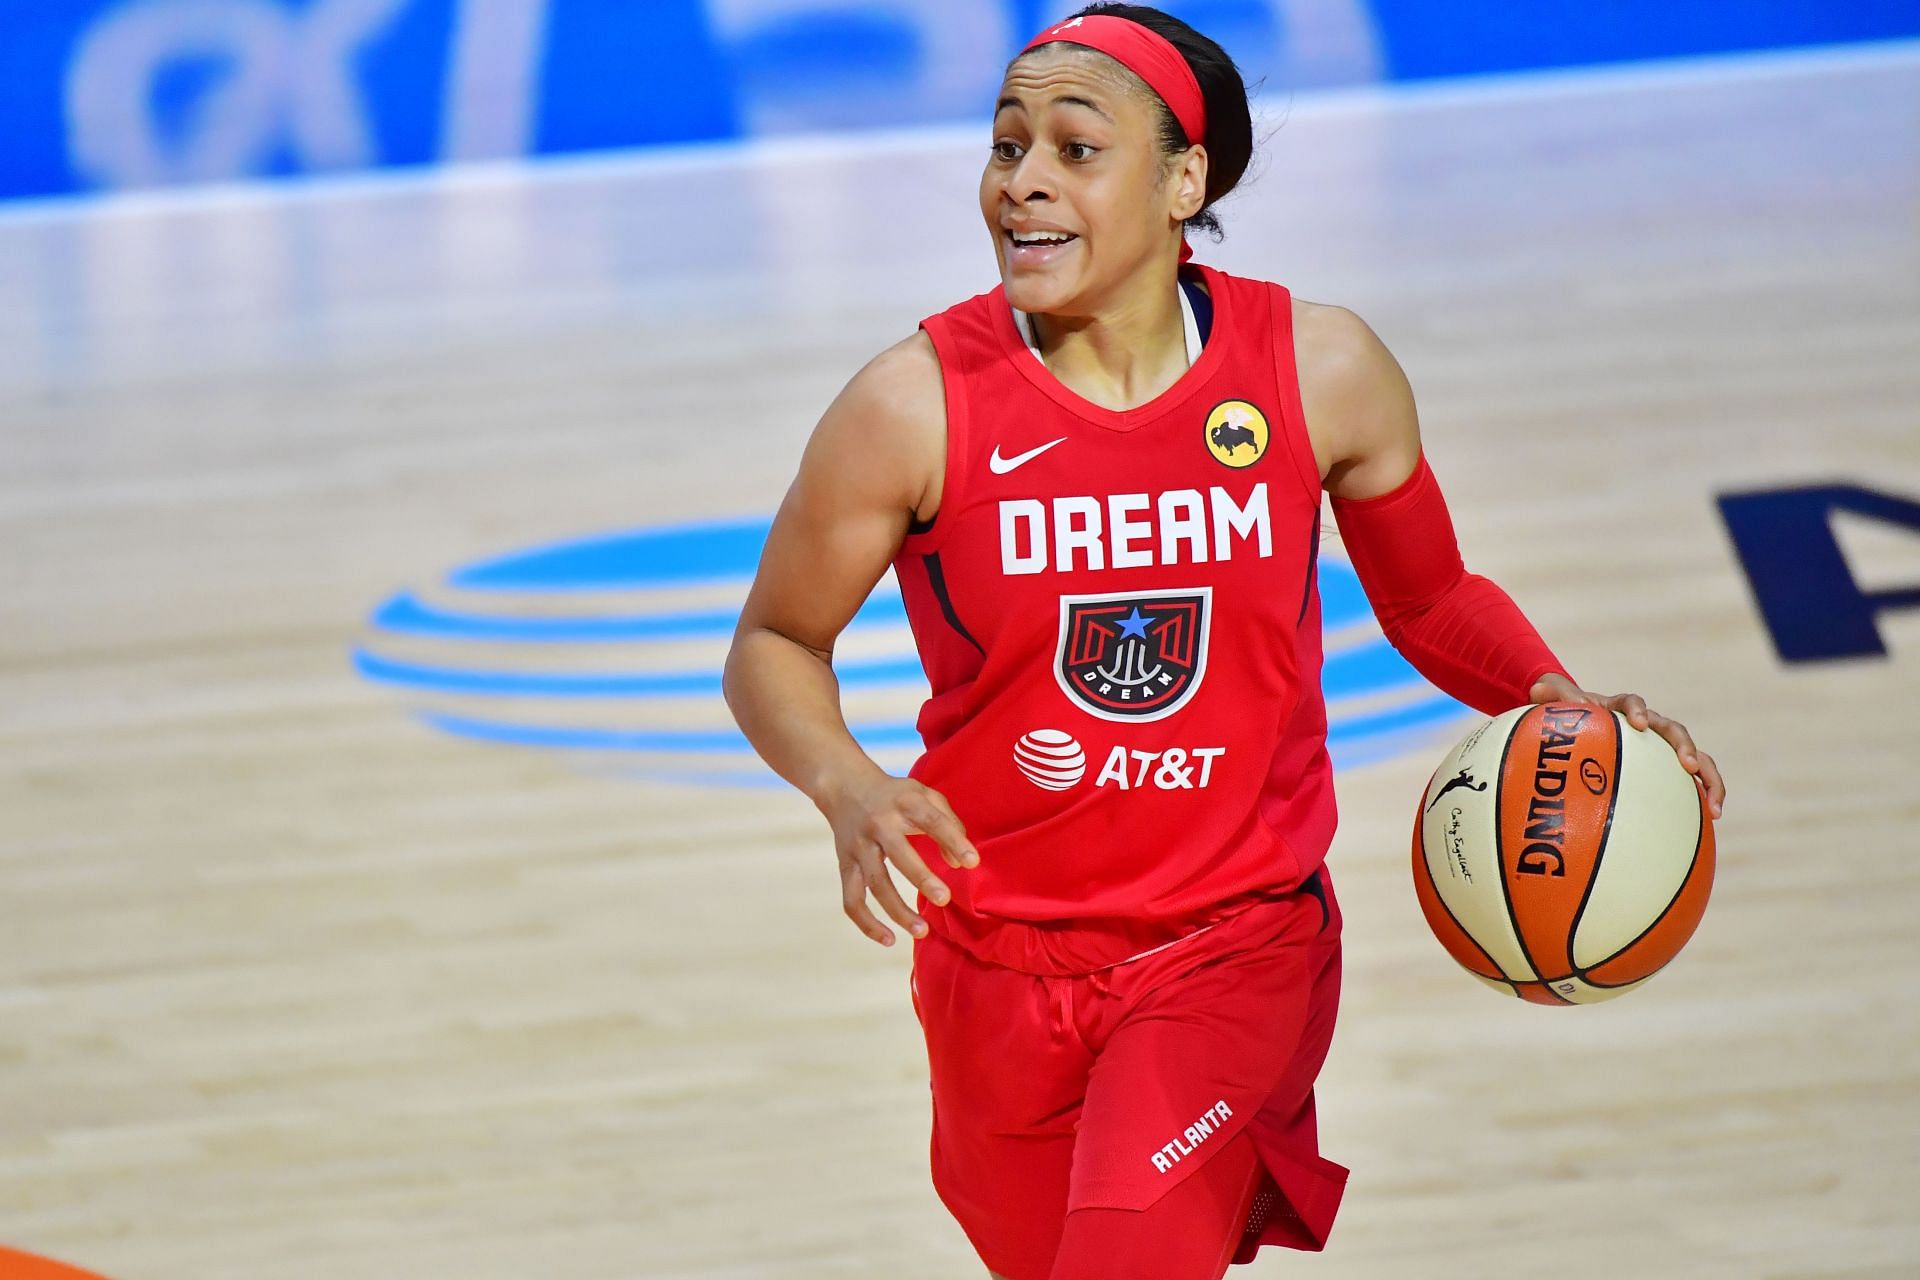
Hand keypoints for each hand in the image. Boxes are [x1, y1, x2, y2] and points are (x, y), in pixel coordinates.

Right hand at [817, 769, 978, 945]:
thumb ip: (948, 823)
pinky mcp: (845, 865)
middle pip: (899, 854)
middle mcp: (878, 824)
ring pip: (875, 883)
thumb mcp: (924, 795)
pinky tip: (888, 940)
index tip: (973, 863)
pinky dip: (866, 923)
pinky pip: (852, 900)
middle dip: (921, 878)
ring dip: (897, 910)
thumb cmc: (895, 795)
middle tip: (944, 899)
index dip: (953, 841)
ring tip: (922, 931)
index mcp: (904, 802)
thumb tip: (959, 863)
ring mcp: (859, 847)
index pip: (932, 821)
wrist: (844, 786)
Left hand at [1528, 673, 1725, 818]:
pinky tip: (1709, 824)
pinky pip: (1688, 783)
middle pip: (1674, 731)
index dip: (1636, 710)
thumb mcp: (1556, 702)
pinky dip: (1701, 799)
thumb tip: (1536, 689)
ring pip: (1694, 759)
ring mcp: (1660, 748)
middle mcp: (1648, 726)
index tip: (1636, 723)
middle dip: (1685, 748)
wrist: (1582, 722)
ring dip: (1709, 780)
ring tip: (1715, 809)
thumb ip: (1552, 697)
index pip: (1632, 703)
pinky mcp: (1665, 768)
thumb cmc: (1568, 713)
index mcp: (1620, 708)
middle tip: (1689, 766)